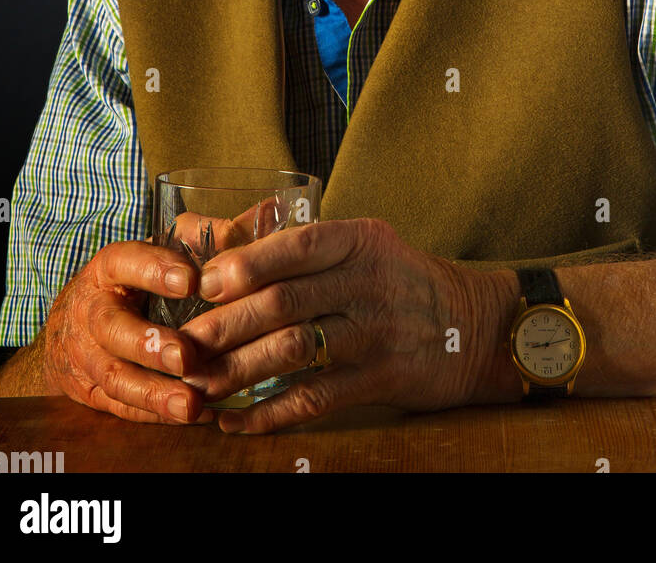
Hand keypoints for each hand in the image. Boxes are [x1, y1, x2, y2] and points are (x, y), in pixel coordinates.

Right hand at [40, 240, 214, 424]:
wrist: (73, 322)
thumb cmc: (132, 280)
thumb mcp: (158, 247)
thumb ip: (199, 235)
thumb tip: (245, 224)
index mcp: (109, 268)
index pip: (126, 263)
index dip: (155, 271)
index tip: (191, 281)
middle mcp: (92, 311)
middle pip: (112, 328)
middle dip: (149, 345)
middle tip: (185, 355)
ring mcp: (87, 355)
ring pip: (115, 376)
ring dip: (154, 393)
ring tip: (190, 403)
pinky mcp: (90, 392)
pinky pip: (120, 407)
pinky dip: (154, 415)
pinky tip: (188, 417)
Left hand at [179, 217, 518, 433]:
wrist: (472, 326)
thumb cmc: (398, 280)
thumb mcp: (363, 246)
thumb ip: (295, 245)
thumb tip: (202, 233)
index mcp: (361, 240)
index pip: (298, 245)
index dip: (246, 264)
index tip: (203, 285)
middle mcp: (369, 282)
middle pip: (284, 302)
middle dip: (225, 327)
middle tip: (182, 346)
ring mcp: (377, 332)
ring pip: (293, 352)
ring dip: (237, 372)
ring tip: (199, 386)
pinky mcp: (381, 378)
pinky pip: (315, 399)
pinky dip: (269, 413)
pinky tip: (237, 421)